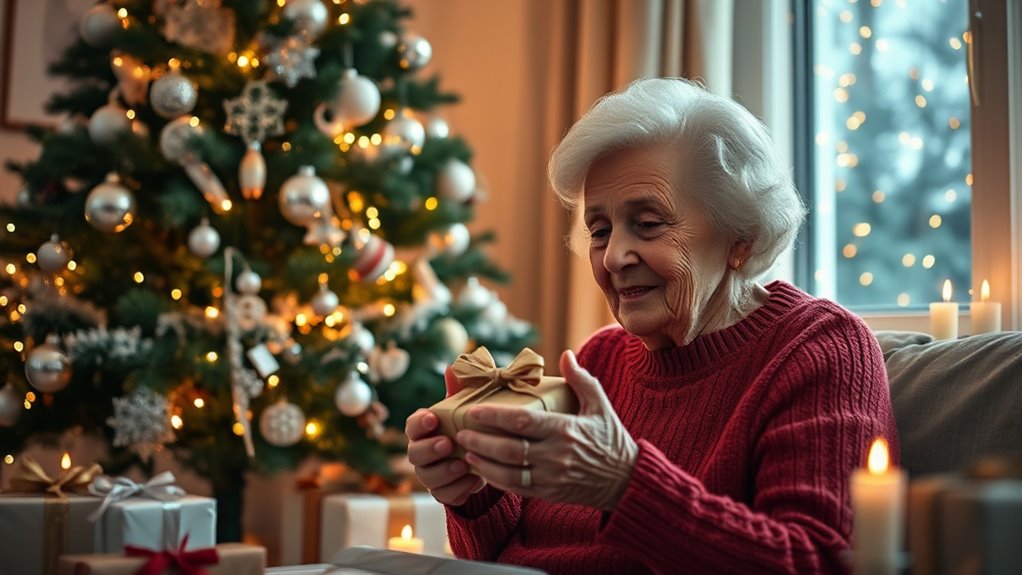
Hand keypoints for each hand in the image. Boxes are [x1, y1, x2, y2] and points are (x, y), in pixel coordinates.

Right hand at [405, 366, 486, 505]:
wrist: (483, 458)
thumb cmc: (469, 426)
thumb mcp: (467, 407)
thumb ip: (459, 389)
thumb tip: (452, 367)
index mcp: (424, 430)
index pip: (412, 425)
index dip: (420, 423)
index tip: (433, 418)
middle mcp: (422, 453)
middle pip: (414, 455)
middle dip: (430, 450)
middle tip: (447, 444)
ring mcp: (431, 475)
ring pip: (428, 479)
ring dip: (445, 472)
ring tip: (465, 465)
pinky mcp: (444, 493)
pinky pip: (446, 496)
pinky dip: (460, 490)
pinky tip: (475, 481)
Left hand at [456, 349, 637, 510]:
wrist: (627, 481)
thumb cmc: (611, 439)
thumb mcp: (600, 406)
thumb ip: (581, 380)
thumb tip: (565, 354)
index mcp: (565, 430)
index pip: (522, 422)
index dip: (494, 416)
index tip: (474, 410)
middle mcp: (556, 455)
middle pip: (509, 449)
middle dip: (481, 441)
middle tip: (461, 432)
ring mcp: (552, 477)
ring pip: (509, 472)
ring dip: (484, 463)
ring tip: (466, 452)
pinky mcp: (549, 493)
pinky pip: (517, 488)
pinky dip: (496, 480)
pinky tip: (483, 470)